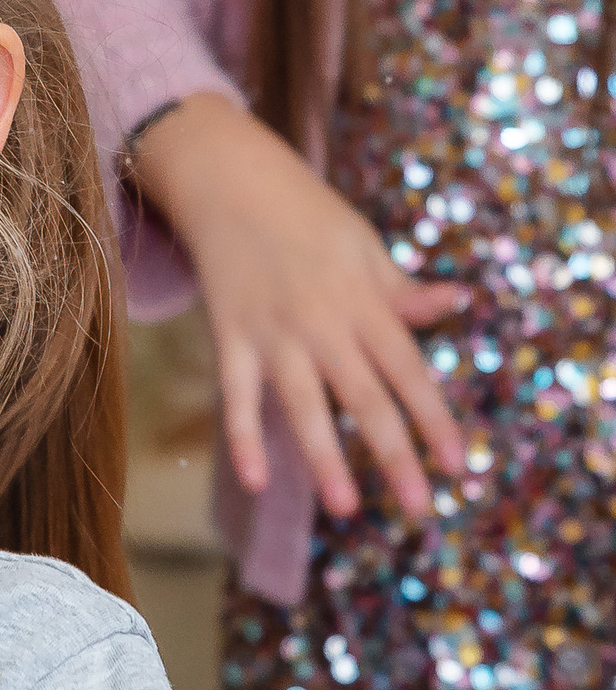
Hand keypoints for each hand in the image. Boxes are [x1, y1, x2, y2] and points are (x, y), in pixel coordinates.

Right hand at [131, 94, 465, 518]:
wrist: (230, 182)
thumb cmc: (305, 214)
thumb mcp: (365, 244)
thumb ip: (403, 288)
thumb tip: (459, 303)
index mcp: (365, 302)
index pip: (410, 371)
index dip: (436, 419)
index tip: (460, 465)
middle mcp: (323, 323)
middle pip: (365, 398)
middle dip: (395, 455)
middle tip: (420, 507)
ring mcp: (274, 333)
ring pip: (303, 406)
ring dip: (325, 458)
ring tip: (347, 507)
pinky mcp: (231, 336)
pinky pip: (237, 395)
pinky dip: (245, 436)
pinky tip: (255, 480)